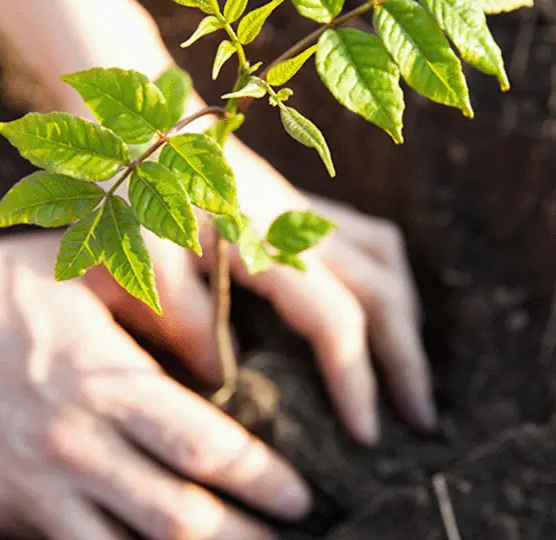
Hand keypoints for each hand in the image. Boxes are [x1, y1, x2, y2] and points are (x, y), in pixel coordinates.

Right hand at [0, 232, 310, 539]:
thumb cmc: (4, 286)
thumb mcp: (88, 270)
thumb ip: (163, 306)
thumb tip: (223, 358)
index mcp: (105, 379)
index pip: (206, 446)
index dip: (263, 480)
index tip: (300, 496)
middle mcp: (75, 442)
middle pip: (179, 517)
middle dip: (245, 537)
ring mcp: (33, 486)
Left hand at [93, 137, 437, 444]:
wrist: (137, 116)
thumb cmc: (132, 185)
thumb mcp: (142, 254)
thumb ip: (182, 316)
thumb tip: (223, 378)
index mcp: (268, 242)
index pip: (337, 321)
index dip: (356, 380)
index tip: (365, 437)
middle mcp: (301, 224)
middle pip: (385, 293)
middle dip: (408, 360)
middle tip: (423, 423)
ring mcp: (304, 210)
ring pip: (387, 262)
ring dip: (404, 320)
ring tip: (407, 375)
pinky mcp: (297, 203)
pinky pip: (369, 240)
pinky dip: (386, 283)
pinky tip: (375, 315)